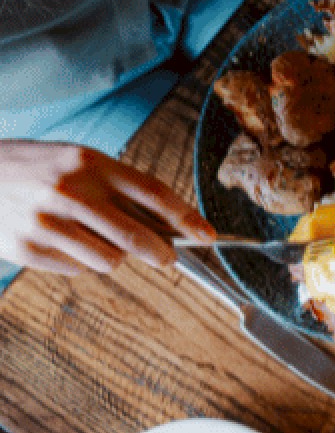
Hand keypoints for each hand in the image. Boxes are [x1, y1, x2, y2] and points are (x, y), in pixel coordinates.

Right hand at [0, 141, 214, 275]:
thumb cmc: (40, 169)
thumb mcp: (80, 162)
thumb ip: (122, 190)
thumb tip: (171, 225)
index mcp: (89, 163)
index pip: (153, 193)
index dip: (187, 218)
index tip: (208, 235)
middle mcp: (69, 191)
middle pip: (136, 236)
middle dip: (161, 253)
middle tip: (168, 257)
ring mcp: (46, 222)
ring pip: (110, 260)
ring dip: (113, 256)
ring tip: (92, 238)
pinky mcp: (27, 248)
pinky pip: (78, 269)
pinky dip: (80, 261)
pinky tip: (61, 241)